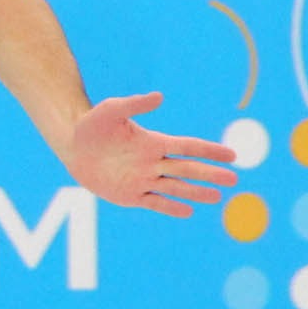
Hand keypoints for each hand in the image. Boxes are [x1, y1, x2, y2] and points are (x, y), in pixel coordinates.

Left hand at [64, 93, 237, 218]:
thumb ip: (135, 103)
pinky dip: (171, 207)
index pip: (188, 146)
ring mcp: (143, 180)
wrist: (73, 146)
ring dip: (196, 192)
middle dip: (210, 174)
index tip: (232, 155)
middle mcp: (153, 162)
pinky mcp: (130, 195)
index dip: (210, 151)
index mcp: (153, 142)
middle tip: (234, 179)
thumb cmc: (93, 124)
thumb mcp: (111, 110)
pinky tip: (189, 211)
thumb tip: (159, 97)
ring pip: (176, 187)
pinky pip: (155, 202)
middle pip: (188, 169)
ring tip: (218, 197)